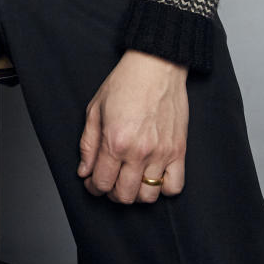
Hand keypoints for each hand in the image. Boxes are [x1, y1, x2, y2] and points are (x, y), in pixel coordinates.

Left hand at [78, 49, 187, 203]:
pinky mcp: (179, 151)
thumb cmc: (125, 83)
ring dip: (136, 194)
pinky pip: (175, 187)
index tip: (92, 182)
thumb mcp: (95, 108)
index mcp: (115, 141)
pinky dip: (163, 189)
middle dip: (111, 193)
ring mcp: (162, 154)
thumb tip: (84, 171)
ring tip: (130, 180)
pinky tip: (153, 176)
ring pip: (148, 196)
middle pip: (124, 195)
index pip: (102, 182)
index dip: (93, 187)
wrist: (156, 66)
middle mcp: (139, 152)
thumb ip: (88, 143)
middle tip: (108, 181)